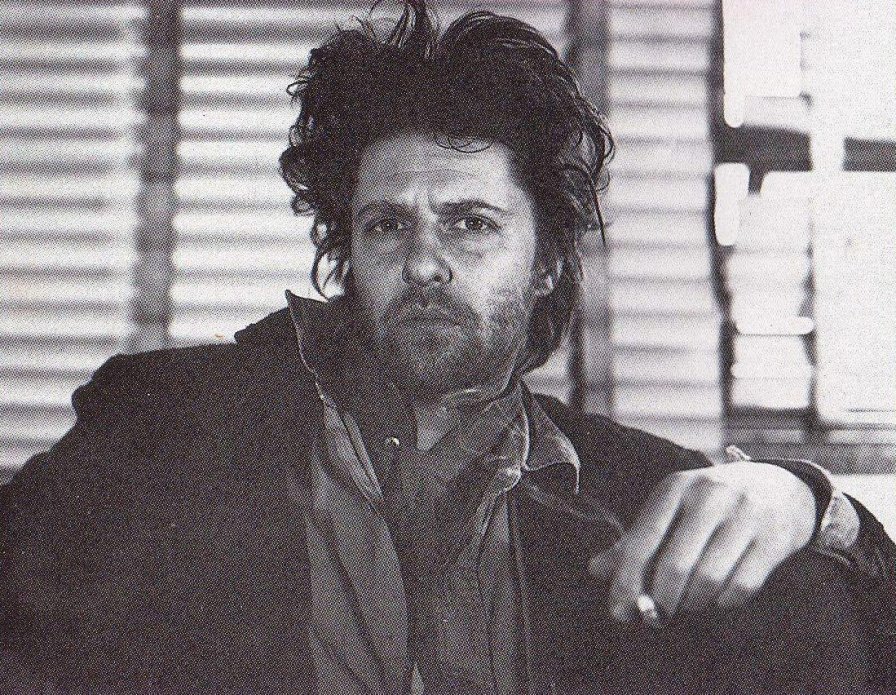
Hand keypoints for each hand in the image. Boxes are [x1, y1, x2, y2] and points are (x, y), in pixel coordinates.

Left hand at [588, 462, 816, 621]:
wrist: (783, 487)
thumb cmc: (713, 503)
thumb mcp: (673, 509)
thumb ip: (637, 539)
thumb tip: (595, 570)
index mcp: (675, 487)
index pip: (642, 539)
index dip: (627, 580)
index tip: (620, 610)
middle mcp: (709, 496)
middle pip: (675, 565)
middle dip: (662, 600)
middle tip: (659, 615)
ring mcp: (745, 515)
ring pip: (709, 579)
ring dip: (693, 602)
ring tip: (690, 601)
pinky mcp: (774, 538)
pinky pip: (742, 586)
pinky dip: (725, 602)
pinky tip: (720, 597)